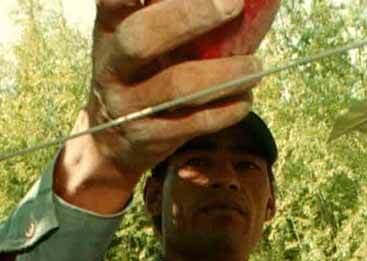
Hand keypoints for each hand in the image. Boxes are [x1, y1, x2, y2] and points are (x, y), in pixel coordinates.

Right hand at [57, 0, 261, 201]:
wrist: (112, 140)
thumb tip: (240, 1)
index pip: (112, 1)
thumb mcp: (139, 40)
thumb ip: (169, 16)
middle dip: (188, 16)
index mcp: (111, 31)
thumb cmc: (140, 74)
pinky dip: (226, 109)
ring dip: (224, 74)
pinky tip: (244, 99)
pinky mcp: (146, 136)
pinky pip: (193, 122)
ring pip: (175, 85)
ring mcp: (126, 103)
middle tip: (233, 4)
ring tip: (254, 66)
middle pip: (140, 38)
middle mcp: (112, 65)